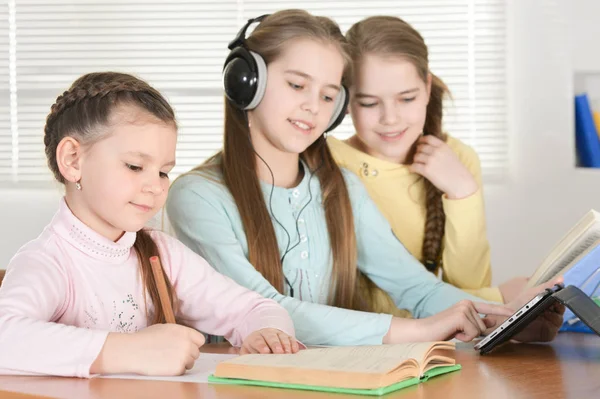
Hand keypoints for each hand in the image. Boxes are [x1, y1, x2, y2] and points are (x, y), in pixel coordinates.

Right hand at [90, 324, 204, 375]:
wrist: (132, 351)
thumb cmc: (145, 339)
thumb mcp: (165, 328)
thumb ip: (179, 333)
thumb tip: (188, 340)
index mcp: (184, 331)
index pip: (200, 340)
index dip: (193, 344)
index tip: (187, 347)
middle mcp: (187, 343)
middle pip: (196, 353)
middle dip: (188, 355)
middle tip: (173, 355)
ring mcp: (184, 356)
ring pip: (191, 363)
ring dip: (182, 363)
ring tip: (167, 360)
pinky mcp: (178, 368)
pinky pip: (183, 371)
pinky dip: (175, 371)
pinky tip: (164, 366)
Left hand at [240, 328, 299, 354]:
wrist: (261, 337)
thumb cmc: (253, 348)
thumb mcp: (247, 351)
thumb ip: (247, 356)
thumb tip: (246, 364)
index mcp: (255, 337)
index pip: (258, 340)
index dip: (262, 346)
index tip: (265, 352)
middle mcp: (267, 333)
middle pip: (271, 337)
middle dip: (275, 344)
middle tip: (279, 352)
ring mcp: (278, 334)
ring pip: (282, 337)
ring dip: (286, 345)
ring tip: (288, 353)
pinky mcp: (286, 336)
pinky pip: (291, 338)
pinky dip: (293, 344)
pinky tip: (295, 351)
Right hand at [383, 301, 513, 343]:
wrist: (423, 332)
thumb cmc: (440, 330)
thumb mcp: (461, 326)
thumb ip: (475, 323)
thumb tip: (491, 323)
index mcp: (467, 304)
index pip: (488, 307)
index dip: (502, 310)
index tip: (514, 312)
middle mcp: (466, 303)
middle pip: (485, 326)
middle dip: (474, 333)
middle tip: (458, 332)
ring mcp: (464, 308)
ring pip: (480, 330)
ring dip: (468, 336)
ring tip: (454, 331)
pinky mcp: (461, 315)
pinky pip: (473, 333)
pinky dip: (464, 337)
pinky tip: (453, 333)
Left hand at [409, 135, 477, 198]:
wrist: (460, 183)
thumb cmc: (456, 170)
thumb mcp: (450, 154)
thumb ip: (440, 148)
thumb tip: (427, 145)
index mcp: (443, 146)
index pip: (428, 138)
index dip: (421, 140)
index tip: (419, 144)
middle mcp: (437, 151)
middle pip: (420, 147)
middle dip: (418, 152)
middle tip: (419, 158)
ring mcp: (431, 160)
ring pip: (416, 156)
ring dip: (415, 161)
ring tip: (418, 165)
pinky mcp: (427, 170)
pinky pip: (414, 166)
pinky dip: (412, 168)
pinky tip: (414, 170)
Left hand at [491, 277, 564, 342]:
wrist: (506, 318)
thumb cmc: (519, 304)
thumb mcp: (533, 293)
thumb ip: (547, 286)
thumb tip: (561, 278)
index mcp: (550, 302)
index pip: (561, 300)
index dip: (561, 298)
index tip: (558, 295)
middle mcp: (552, 313)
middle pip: (562, 311)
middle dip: (558, 307)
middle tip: (551, 304)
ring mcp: (551, 324)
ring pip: (559, 321)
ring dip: (553, 317)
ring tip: (544, 312)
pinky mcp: (548, 334)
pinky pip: (553, 332)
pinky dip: (550, 328)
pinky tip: (543, 323)